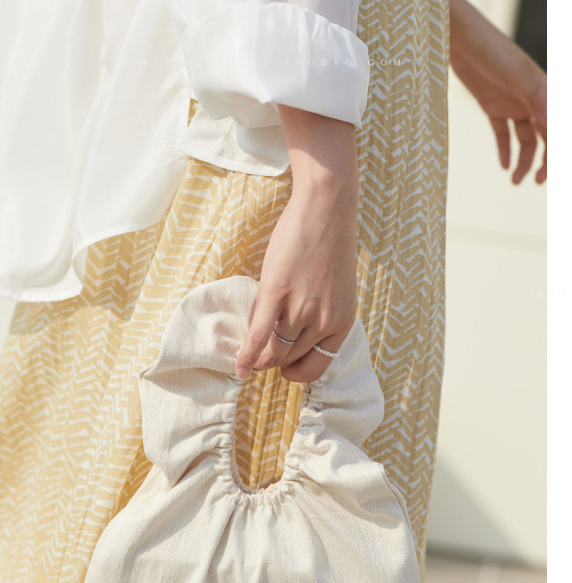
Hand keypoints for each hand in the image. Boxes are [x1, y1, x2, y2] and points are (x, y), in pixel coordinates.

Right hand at [235, 111, 358, 382]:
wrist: (325, 210)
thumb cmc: (328, 245)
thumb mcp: (335, 289)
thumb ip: (320, 314)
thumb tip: (289, 335)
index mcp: (343, 322)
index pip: (317, 366)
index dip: (297, 372)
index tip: (285, 368)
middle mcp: (324, 320)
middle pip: (289, 359)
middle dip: (272, 362)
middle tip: (260, 357)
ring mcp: (300, 308)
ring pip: (273, 352)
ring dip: (258, 359)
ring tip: (248, 358)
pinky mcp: (276, 293)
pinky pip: (259, 336)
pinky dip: (246, 356)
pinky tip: (238, 368)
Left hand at [448, 0, 546, 184]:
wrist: (457, 36)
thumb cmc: (490, 49)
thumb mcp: (515, 74)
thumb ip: (537, 98)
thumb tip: (554, 126)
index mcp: (544, 89)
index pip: (556, 128)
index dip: (556, 152)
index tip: (550, 175)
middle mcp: (532, 97)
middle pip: (545, 135)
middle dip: (544, 160)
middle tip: (535, 181)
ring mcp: (512, 101)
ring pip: (524, 138)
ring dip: (522, 160)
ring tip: (514, 181)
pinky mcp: (492, 104)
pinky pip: (503, 132)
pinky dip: (504, 150)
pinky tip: (502, 166)